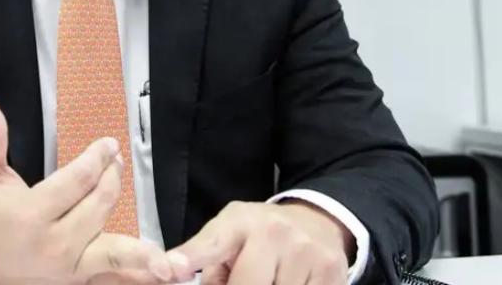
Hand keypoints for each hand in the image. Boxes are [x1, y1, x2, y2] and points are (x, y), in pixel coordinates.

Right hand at [0, 96, 175, 284]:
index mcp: (30, 216)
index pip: (76, 182)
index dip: (96, 159)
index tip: (109, 144)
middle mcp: (53, 246)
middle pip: (97, 206)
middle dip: (111, 179)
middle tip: (115, 159)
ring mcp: (67, 269)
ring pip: (113, 250)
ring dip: (142, 249)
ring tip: (167, 251)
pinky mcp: (76, 281)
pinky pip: (112, 277)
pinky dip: (137, 276)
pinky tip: (164, 273)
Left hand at [168, 200, 353, 284]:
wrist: (317, 222)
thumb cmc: (260, 233)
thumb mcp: (229, 232)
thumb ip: (205, 260)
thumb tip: (178, 278)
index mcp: (240, 223)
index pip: (212, 244)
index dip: (190, 258)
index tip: (168, 270)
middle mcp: (275, 234)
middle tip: (240, 278)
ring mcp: (308, 254)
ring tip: (270, 279)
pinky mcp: (333, 275)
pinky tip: (291, 282)